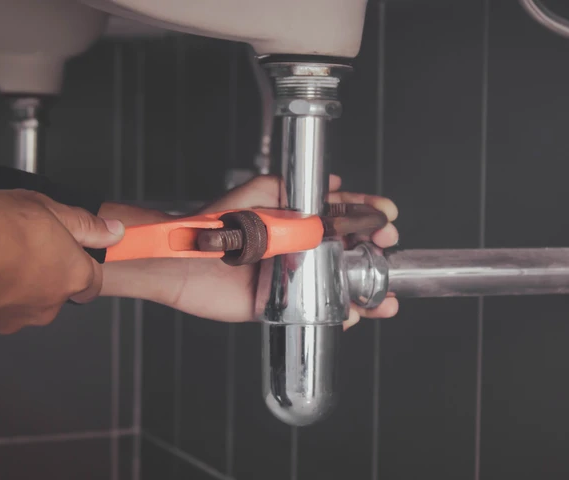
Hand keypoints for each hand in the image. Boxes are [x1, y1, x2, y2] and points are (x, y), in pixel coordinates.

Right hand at [0, 189, 124, 335]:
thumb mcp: (43, 207)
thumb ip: (83, 222)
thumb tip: (112, 230)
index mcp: (72, 275)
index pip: (94, 279)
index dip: (83, 263)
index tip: (71, 250)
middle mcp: (49, 305)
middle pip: (57, 290)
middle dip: (44, 270)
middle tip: (22, 244)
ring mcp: (15, 321)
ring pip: (22, 302)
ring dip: (13, 283)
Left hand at [100, 175, 399, 328]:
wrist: (181, 263)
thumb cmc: (215, 224)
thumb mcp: (257, 194)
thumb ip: (291, 188)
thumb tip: (334, 183)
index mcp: (297, 221)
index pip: (342, 216)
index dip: (367, 216)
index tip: (387, 218)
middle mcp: (300, 249)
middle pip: (349, 253)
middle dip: (375, 255)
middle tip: (388, 253)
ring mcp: (292, 278)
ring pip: (339, 286)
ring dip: (367, 292)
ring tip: (385, 299)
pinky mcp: (280, 305)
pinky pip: (316, 312)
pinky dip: (338, 316)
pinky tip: (353, 315)